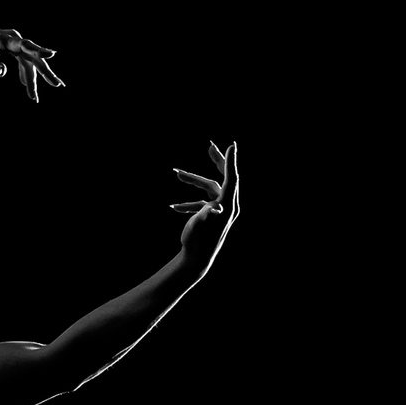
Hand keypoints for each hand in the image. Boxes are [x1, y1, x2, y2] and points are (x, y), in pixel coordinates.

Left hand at [0, 26, 64, 101]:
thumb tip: (4, 73)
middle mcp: (12, 38)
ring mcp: (14, 42)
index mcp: (3, 40)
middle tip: (57, 84)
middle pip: (32, 56)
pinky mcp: (12, 47)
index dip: (38, 50)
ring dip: (32, 78)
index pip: (24, 45)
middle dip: (44, 72)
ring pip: (28, 61)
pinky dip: (25, 73)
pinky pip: (23, 61)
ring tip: (34, 97)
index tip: (51, 54)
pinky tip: (26, 86)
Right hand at [171, 142, 240, 268]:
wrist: (195, 259)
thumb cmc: (198, 243)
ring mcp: (218, 210)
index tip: (232, 145)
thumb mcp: (200, 226)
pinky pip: (199, 203)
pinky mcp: (210, 216)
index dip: (230, 162)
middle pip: (223, 178)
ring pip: (207, 188)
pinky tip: (173, 207)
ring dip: (192, 181)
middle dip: (217, 162)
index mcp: (228, 205)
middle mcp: (226, 206)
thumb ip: (207, 214)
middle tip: (210, 146)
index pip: (232, 178)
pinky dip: (187, 203)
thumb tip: (215, 208)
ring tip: (177, 173)